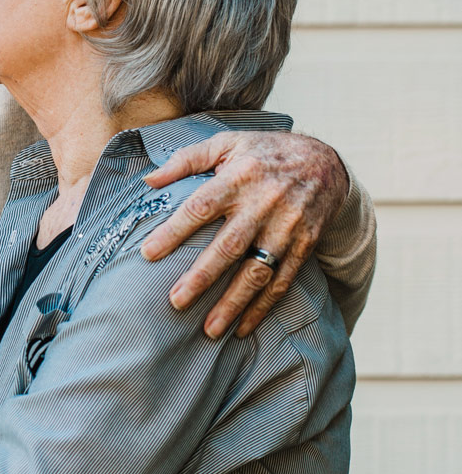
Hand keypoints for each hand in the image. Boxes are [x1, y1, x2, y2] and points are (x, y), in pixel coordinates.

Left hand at [140, 131, 348, 338]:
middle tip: (176, 301)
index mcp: (238, 177)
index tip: (147, 254)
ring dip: (233, 303)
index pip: (200, 207)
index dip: (174, 231)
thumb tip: (148, 181)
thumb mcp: (226, 143)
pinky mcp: (303, 245)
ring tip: (210, 330)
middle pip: (229, 245)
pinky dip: (263, 307)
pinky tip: (243, 327)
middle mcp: (263, 204)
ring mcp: (286, 227)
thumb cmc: (263, 152)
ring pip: (257, 271)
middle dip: (202, 277)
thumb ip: (185, 160)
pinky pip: (282, 281)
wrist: (325, 162)